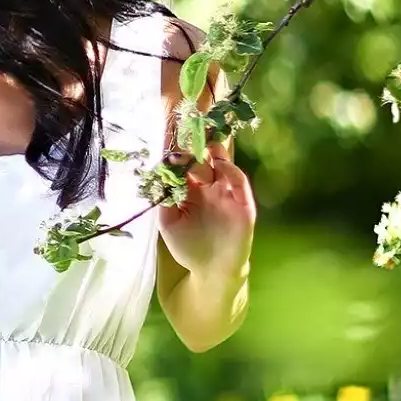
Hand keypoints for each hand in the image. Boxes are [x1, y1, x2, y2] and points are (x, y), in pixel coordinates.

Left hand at [161, 137, 256, 275]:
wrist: (213, 270)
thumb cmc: (189, 247)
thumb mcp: (168, 223)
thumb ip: (163, 200)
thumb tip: (157, 176)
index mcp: (189, 191)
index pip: (183, 166)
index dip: (177, 152)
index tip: (169, 135)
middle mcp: (208, 188)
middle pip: (203, 160)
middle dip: (196, 145)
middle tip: (188, 129)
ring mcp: (226, 193)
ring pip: (222, 165)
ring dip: (214, 151)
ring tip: (204, 139)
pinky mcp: (243, 203)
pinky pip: (238, 182)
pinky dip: (230, 170)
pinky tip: (220, 163)